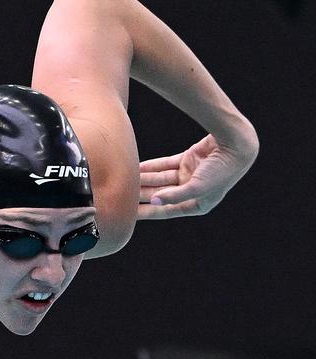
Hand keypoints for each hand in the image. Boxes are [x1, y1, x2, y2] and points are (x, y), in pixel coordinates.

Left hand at [136, 132, 258, 219]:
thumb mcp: (197, 187)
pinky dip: (152, 166)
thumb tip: (153, 202)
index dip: (148, 212)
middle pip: (161, 194)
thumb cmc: (221, 171)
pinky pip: (166, 165)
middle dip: (142, 194)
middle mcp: (192, 191)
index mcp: (198, 204)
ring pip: (161, 179)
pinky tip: (137, 167)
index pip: (166, 211)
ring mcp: (190, 174)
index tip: (129, 215)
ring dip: (145, 179)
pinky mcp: (189, 159)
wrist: (237, 144)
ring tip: (126, 179)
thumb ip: (174, 196)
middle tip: (122, 194)